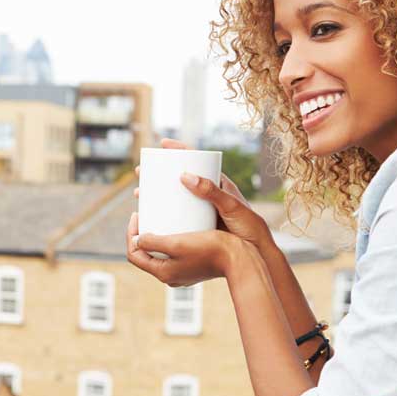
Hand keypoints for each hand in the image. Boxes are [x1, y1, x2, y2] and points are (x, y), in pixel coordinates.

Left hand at [126, 211, 242, 286]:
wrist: (241, 260)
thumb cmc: (211, 249)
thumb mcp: (177, 243)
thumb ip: (154, 242)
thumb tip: (137, 240)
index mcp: (162, 272)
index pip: (134, 254)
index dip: (130, 233)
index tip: (136, 214)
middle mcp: (170, 276)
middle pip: (146, 254)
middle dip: (142, 233)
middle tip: (146, 214)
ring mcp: (182, 273)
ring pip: (161, 253)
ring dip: (157, 236)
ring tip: (160, 218)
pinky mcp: (194, 266)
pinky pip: (175, 253)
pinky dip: (171, 240)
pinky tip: (178, 226)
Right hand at [134, 138, 274, 250]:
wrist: (256, 251)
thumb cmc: (249, 225)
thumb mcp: (231, 206)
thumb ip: (211, 191)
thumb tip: (184, 176)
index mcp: (217, 183)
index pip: (197, 160)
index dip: (179, 150)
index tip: (163, 144)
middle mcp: (208, 194)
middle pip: (179, 178)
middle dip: (159, 174)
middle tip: (141, 173)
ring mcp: (202, 209)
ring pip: (175, 197)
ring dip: (157, 194)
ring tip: (140, 195)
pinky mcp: (199, 224)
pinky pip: (178, 215)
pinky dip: (164, 213)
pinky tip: (151, 218)